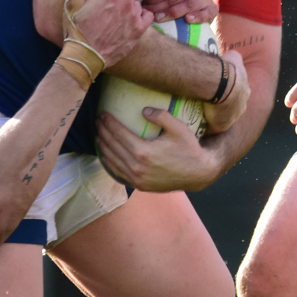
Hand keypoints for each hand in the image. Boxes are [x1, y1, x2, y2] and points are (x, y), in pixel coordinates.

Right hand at [65, 0, 151, 65]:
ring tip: (117, 20)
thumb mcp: (70, 3)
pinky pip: (148, 15)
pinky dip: (141, 17)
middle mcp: (125, 2)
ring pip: (136, 5)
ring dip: (129, 9)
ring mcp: (134, 16)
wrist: (85, 55)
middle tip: (109, 11)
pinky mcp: (139, 30)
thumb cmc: (77, 30)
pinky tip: (131, 22)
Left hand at [96, 108, 218, 191]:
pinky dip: (109, 163)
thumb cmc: (189, 149)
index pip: (119, 134)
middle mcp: (137, 167)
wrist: (198, 174)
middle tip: (98, 121)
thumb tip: (143, 111)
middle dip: (103, 132)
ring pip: (112, 161)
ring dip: (103, 147)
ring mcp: (137, 179)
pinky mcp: (139, 186)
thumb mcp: (178, 128)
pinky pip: (118, 173)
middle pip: (112, 147)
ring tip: (99, 135)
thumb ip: (161, 116)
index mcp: (144, 152)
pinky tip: (106, 155)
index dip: (109, 123)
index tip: (103, 114)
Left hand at [142, 0, 219, 23]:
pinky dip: (197, 16)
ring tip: (160, 18)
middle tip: (149, 16)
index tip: (146, 7)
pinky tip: (187, 20)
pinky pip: (205, 13)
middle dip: (159, 8)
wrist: (202, 4)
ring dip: (172, 12)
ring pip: (188, 4)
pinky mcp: (212, 9)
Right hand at [201, 50, 249, 134]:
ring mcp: (232, 118)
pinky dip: (205, 125)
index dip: (228, 92)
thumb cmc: (227, 69)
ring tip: (200, 112)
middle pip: (231, 108)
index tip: (218, 90)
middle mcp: (242, 107)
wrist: (221, 84)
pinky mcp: (222, 126)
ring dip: (213, 117)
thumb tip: (230, 57)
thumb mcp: (234, 57)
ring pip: (222, 119)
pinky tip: (195, 122)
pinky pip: (211, 128)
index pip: (236, 94)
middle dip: (223, 107)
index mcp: (244, 92)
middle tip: (208, 103)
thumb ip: (233, 57)